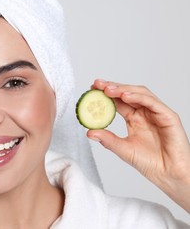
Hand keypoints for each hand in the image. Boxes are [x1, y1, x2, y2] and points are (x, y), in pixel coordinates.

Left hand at [88, 79, 189, 211]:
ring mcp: (156, 113)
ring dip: (123, 89)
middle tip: (96, 84)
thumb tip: (89, 132)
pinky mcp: (168, 116)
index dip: (105, 94)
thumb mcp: (123, 149)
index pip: (118, 101)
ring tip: (108, 89)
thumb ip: (107, 139)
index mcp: (134, 119)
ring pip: (140, 94)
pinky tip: (125, 96)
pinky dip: (138, 97)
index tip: (91, 89)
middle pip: (127, 93)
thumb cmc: (150, 163)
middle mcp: (145, 113)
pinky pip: (152, 102)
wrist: (169, 174)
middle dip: (112, 87)